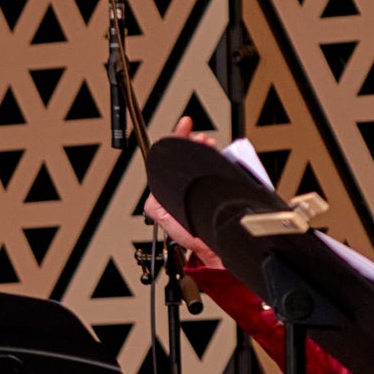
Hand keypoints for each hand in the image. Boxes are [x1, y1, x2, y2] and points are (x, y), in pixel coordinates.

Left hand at [141, 122, 223, 268]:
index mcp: (175, 192)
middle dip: (194, 143)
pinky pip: (221, 169)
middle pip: (191, 158)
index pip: (172, 162)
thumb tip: (151, 193)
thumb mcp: (167, 220)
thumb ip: (154, 205)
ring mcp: (207, 187)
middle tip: (199, 137)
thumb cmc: (195, 236)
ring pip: (207, 161)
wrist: (217, 248)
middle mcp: (191, 188)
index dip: (177, 140)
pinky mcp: (222, 188)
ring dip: (207, 150)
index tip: (184, 126)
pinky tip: (220, 155)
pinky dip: (221, 160)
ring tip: (208, 143)